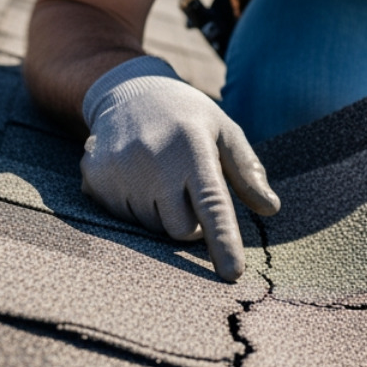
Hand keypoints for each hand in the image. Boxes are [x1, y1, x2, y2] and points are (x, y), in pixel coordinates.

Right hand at [80, 55, 279, 280]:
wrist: (129, 92)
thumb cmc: (188, 117)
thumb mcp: (224, 131)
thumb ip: (247, 170)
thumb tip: (271, 208)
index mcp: (193, 149)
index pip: (212, 204)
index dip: (223, 241)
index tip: (233, 274)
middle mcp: (154, 161)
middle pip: (181, 230)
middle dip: (190, 221)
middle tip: (186, 187)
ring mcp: (120, 171)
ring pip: (150, 227)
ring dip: (160, 211)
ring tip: (157, 173)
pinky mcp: (94, 180)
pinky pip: (122, 219)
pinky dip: (133, 206)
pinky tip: (134, 174)